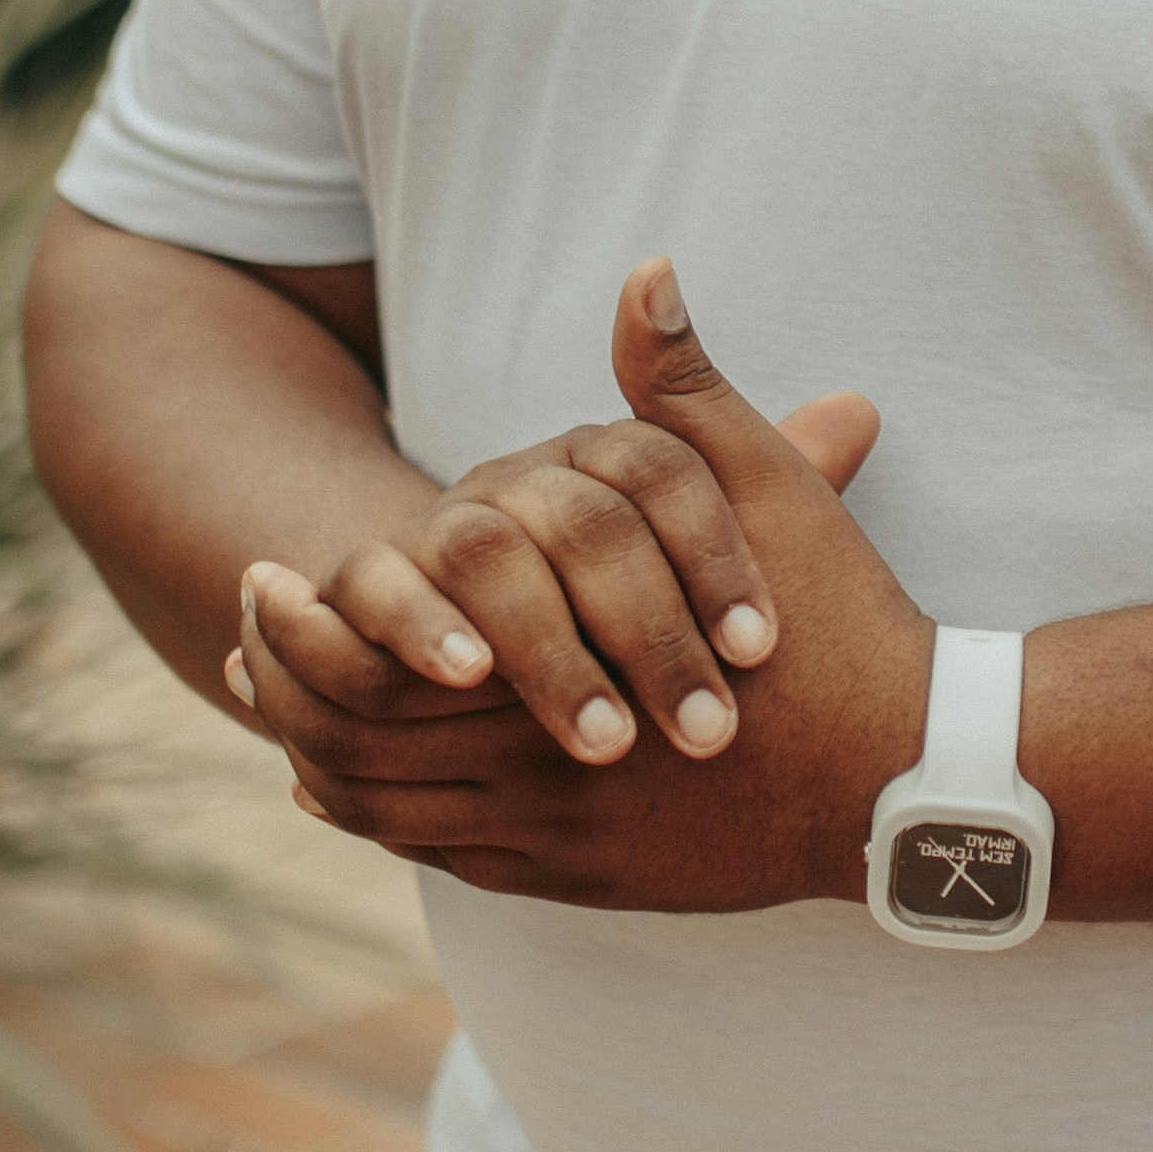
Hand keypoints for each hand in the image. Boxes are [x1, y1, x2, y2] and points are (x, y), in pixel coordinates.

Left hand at [233, 261, 932, 909]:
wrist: (909, 777)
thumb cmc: (837, 624)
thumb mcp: (761, 487)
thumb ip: (684, 387)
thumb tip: (647, 271)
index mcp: (566, 666)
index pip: (385, 658)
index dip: (313, 620)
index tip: (266, 573)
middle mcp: (545, 769)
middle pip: (361, 746)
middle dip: (289, 686)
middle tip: (243, 632)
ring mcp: (560, 839)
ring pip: (393, 811)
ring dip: (321, 754)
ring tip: (277, 705)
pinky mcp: (582, 880)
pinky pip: (443, 858)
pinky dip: (379, 819)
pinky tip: (343, 784)